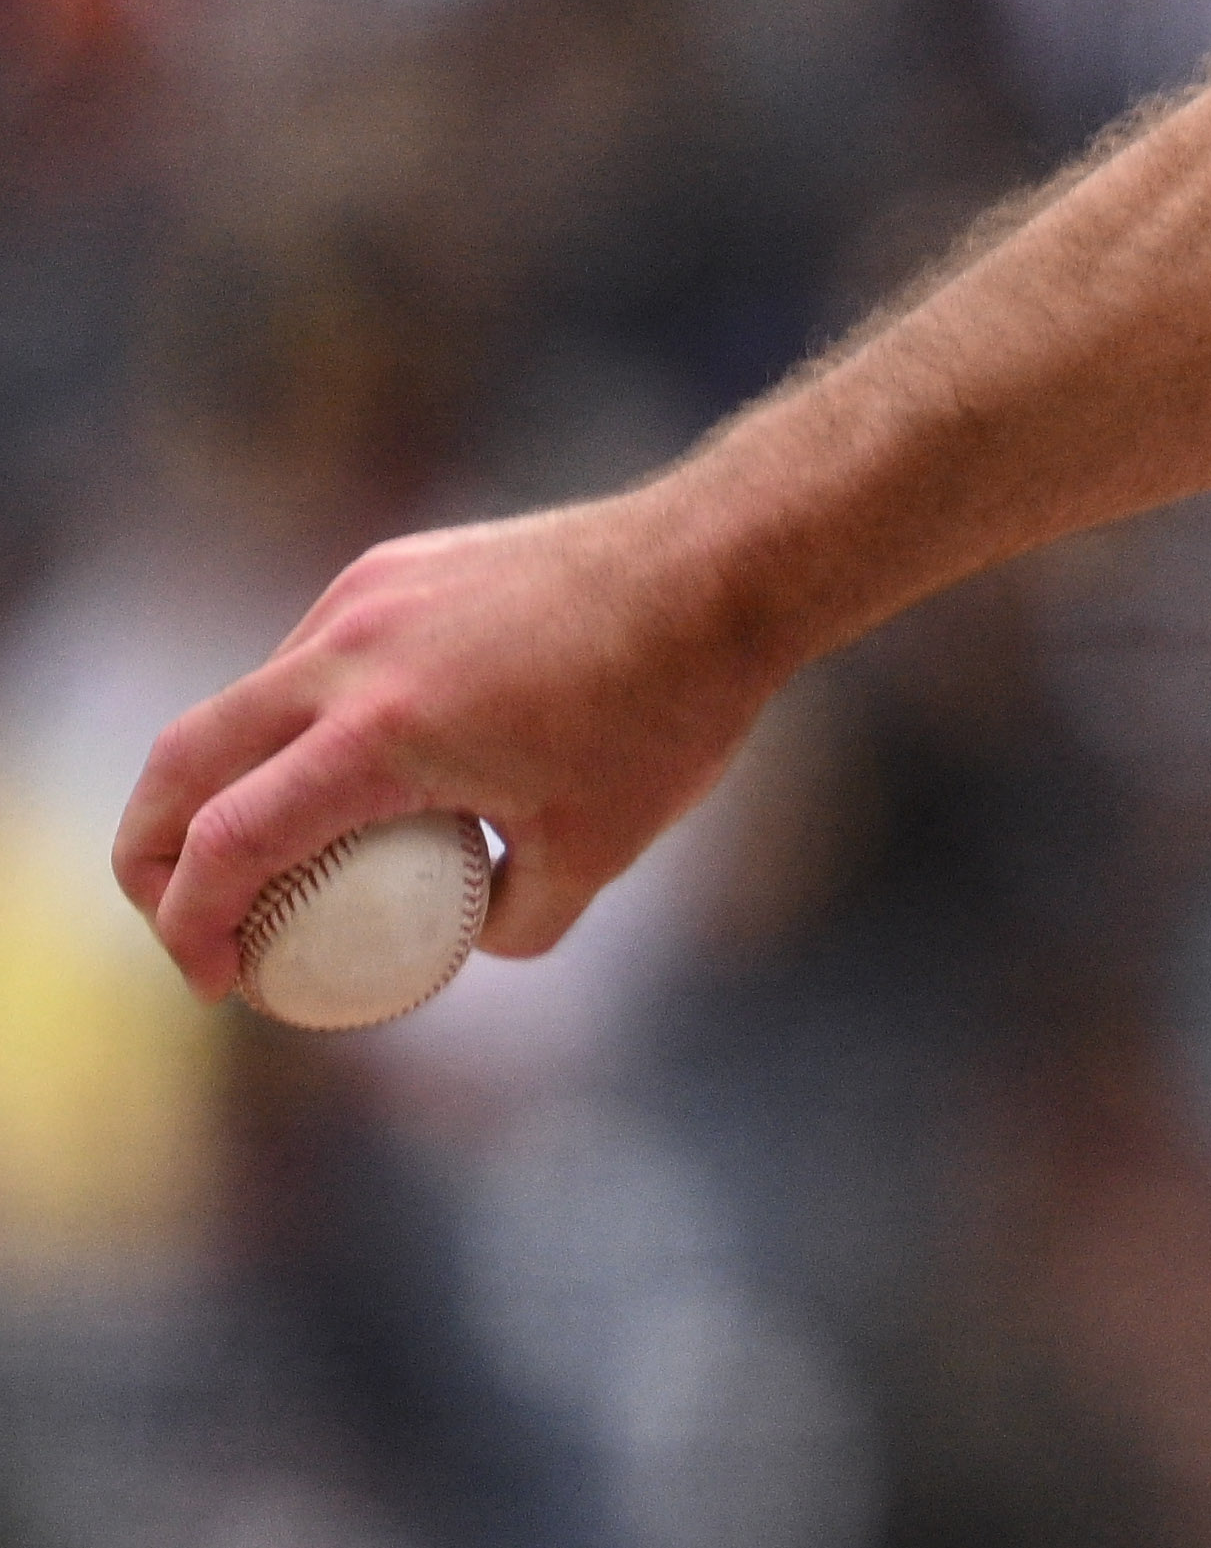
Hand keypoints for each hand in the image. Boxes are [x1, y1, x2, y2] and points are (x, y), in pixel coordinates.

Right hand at [113, 487, 786, 1001]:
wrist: (722, 565)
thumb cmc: (671, 711)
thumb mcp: (598, 852)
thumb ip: (513, 920)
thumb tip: (461, 939)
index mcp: (380, 735)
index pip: (227, 844)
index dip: (193, 928)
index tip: (217, 982)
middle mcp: (345, 657)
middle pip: (182, 763)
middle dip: (150, 856)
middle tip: (184, 922)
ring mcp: (361, 600)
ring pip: (241, 703)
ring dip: (223, 783)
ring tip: (262, 856)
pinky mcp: (390, 568)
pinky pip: (308, 658)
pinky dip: (293, 724)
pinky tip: (346, 767)